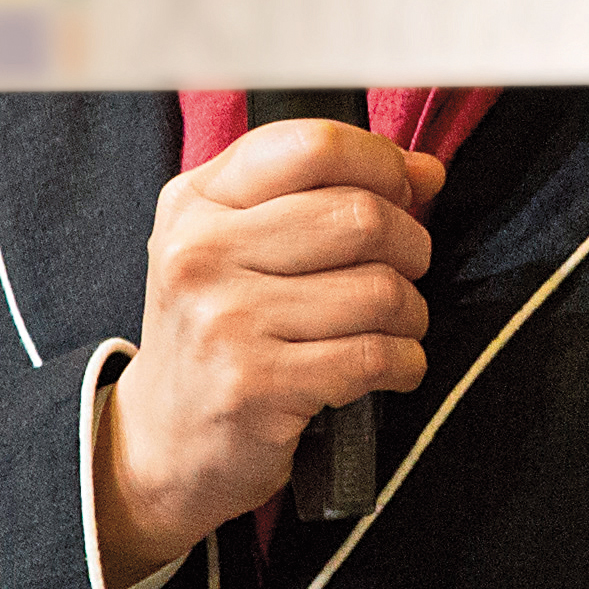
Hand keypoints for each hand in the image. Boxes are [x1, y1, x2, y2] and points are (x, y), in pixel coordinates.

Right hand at [97, 121, 441, 575]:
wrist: (162, 441)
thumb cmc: (219, 332)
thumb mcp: (242, 245)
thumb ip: (324, 192)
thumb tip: (426, 170)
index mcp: (196, 202)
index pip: (314, 146)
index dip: (382, 163)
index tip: (404, 191)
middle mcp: (200, 253)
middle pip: (362, 216)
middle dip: (411, 246)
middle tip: (403, 271)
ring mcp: (224, 320)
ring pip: (380, 290)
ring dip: (410, 314)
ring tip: (390, 327)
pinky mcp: (255, 385)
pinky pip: (375, 355)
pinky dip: (404, 363)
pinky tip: (386, 368)